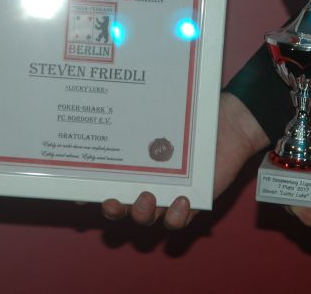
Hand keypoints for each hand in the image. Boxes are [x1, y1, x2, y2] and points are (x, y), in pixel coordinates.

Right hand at [101, 92, 269, 228]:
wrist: (231, 123)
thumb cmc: (194, 113)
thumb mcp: (167, 108)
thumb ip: (147, 107)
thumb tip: (123, 89)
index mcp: (133, 163)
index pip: (103, 182)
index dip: (87, 193)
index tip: (78, 192)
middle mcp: (145, 182)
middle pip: (119, 207)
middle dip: (112, 208)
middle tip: (112, 200)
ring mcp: (167, 194)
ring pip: (145, 217)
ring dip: (141, 213)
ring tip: (148, 197)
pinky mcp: (191, 202)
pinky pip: (178, 220)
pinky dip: (176, 215)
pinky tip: (181, 200)